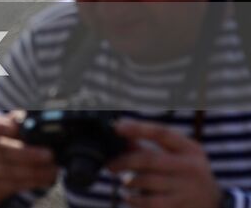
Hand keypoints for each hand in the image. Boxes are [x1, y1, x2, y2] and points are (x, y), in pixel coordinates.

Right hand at [0, 112, 57, 207]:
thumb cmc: (2, 140)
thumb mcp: (5, 127)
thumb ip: (18, 122)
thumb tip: (31, 119)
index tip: (15, 127)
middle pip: (2, 151)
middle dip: (27, 154)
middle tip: (49, 154)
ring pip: (9, 171)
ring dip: (34, 171)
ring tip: (52, 169)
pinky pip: (14, 185)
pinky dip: (33, 182)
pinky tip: (47, 178)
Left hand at [107, 119, 221, 207]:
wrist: (215, 203)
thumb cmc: (189, 173)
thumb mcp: (180, 155)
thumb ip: (153, 146)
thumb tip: (122, 138)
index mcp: (190, 149)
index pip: (162, 133)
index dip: (138, 128)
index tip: (117, 126)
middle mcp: (190, 167)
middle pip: (150, 159)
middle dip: (124, 161)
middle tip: (111, 165)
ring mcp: (186, 189)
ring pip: (147, 182)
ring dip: (129, 181)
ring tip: (125, 182)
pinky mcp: (180, 206)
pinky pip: (150, 203)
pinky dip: (134, 200)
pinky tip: (129, 197)